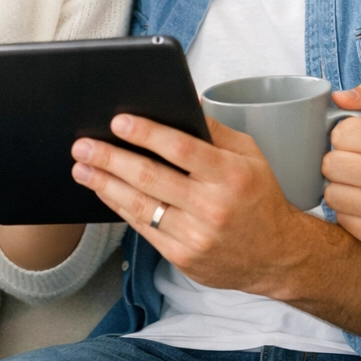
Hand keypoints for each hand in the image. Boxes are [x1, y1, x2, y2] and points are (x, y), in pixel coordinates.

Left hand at [71, 114, 307, 291]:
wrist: (279, 257)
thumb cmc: (260, 198)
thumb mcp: (250, 154)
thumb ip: (214, 130)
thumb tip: (182, 102)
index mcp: (230, 175)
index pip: (181, 149)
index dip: (146, 133)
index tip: (118, 121)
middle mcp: (212, 207)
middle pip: (150, 177)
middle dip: (110, 158)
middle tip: (83, 145)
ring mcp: (196, 236)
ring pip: (139, 205)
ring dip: (104, 184)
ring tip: (81, 167)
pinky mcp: (183, 258)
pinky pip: (142, 228)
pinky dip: (118, 207)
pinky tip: (104, 190)